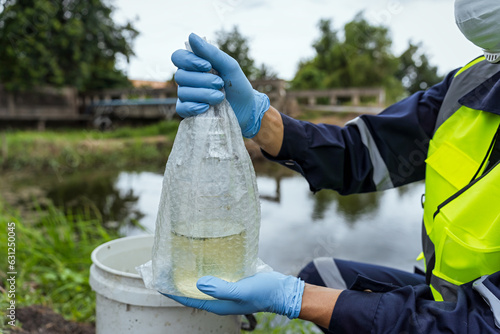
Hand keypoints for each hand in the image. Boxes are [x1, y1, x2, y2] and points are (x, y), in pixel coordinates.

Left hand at [162, 272, 304, 318]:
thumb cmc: (263, 293)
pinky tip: (204, 256)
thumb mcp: (241, 290)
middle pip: (192, 290)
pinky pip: (215, 275)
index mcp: (216, 304)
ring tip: (181, 258)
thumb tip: (199, 283)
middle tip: (167, 264)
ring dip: (191, 272)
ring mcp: (225, 289)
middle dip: (179, 279)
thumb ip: (220, 288)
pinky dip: (207, 267)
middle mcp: (217, 297)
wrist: (282, 290)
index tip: (158, 279)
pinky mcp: (232, 280)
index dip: (171, 290)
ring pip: (202, 281)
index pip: (187, 298)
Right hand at [171, 33, 269, 137]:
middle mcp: (188, 79)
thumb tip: (191, 36)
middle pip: (180, 76)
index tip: (208, 66)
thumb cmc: (237, 85)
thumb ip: (211, 52)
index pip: (178, 57)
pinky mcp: (189, 112)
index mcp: (195, 65)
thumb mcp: (229, 66)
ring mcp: (187, 96)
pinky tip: (206, 107)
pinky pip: (182, 108)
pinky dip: (194, 107)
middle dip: (202, 80)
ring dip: (204, 94)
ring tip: (220, 97)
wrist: (247, 109)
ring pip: (183, 92)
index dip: (189, 61)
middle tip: (220, 83)